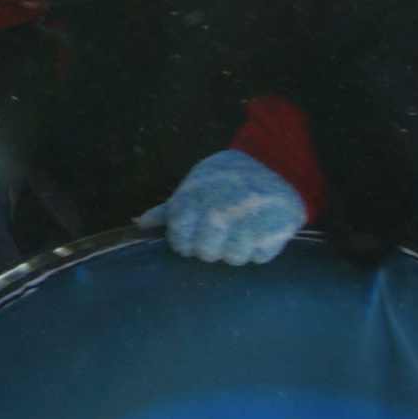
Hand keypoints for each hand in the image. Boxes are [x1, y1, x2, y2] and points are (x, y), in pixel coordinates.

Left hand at [160, 148, 304, 264]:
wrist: (270, 160)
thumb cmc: (224, 178)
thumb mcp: (194, 187)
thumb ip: (168, 210)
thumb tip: (140, 224)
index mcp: (194, 198)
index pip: (180, 242)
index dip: (186, 243)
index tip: (195, 233)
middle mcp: (220, 208)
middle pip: (207, 254)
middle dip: (213, 247)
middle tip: (223, 230)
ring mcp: (250, 218)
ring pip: (235, 258)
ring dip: (238, 250)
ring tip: (242, 229)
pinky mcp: (277, 226)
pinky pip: (261, 256)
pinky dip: (261, 248)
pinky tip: (261, 229)